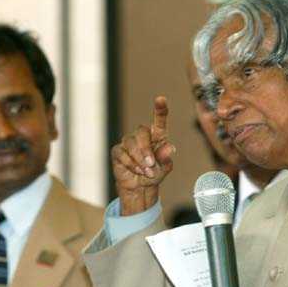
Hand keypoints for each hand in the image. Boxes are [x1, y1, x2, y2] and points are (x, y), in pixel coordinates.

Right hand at [111, 96, 175, 214]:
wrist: (140, 187)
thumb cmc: (154, 173)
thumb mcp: (164, 168)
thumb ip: (166, 158)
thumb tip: (170, 148)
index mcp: (157, 136)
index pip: (159, 120)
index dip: (160, 109)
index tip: (161, 99)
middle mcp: (142, 136)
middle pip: (142, 132)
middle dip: (146, 149)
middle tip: (151, 165)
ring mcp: (128, 142)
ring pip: (131, 144)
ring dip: (140, 160)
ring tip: (146, 172)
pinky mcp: (118, 151)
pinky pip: (123, 154)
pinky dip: (131, 164)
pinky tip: (137, 171)